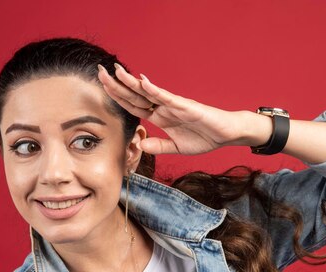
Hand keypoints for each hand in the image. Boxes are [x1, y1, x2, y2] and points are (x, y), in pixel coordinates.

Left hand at [97, 63, 247, 154]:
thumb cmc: (205, 138)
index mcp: (160, 117)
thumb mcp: (177, 148)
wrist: (226, 135)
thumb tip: (141, 145)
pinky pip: (167, 97)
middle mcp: (163, 108)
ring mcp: (173, 105)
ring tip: (116, 71)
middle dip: (117, 85)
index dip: (118, 97)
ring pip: (148, 93)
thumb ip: (159, 146)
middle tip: (99, 72)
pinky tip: (142, 82)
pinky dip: (154, 90)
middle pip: (135, 95)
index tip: (102, 87)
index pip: (134, 106)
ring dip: (131, 82)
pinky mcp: (185, 106)